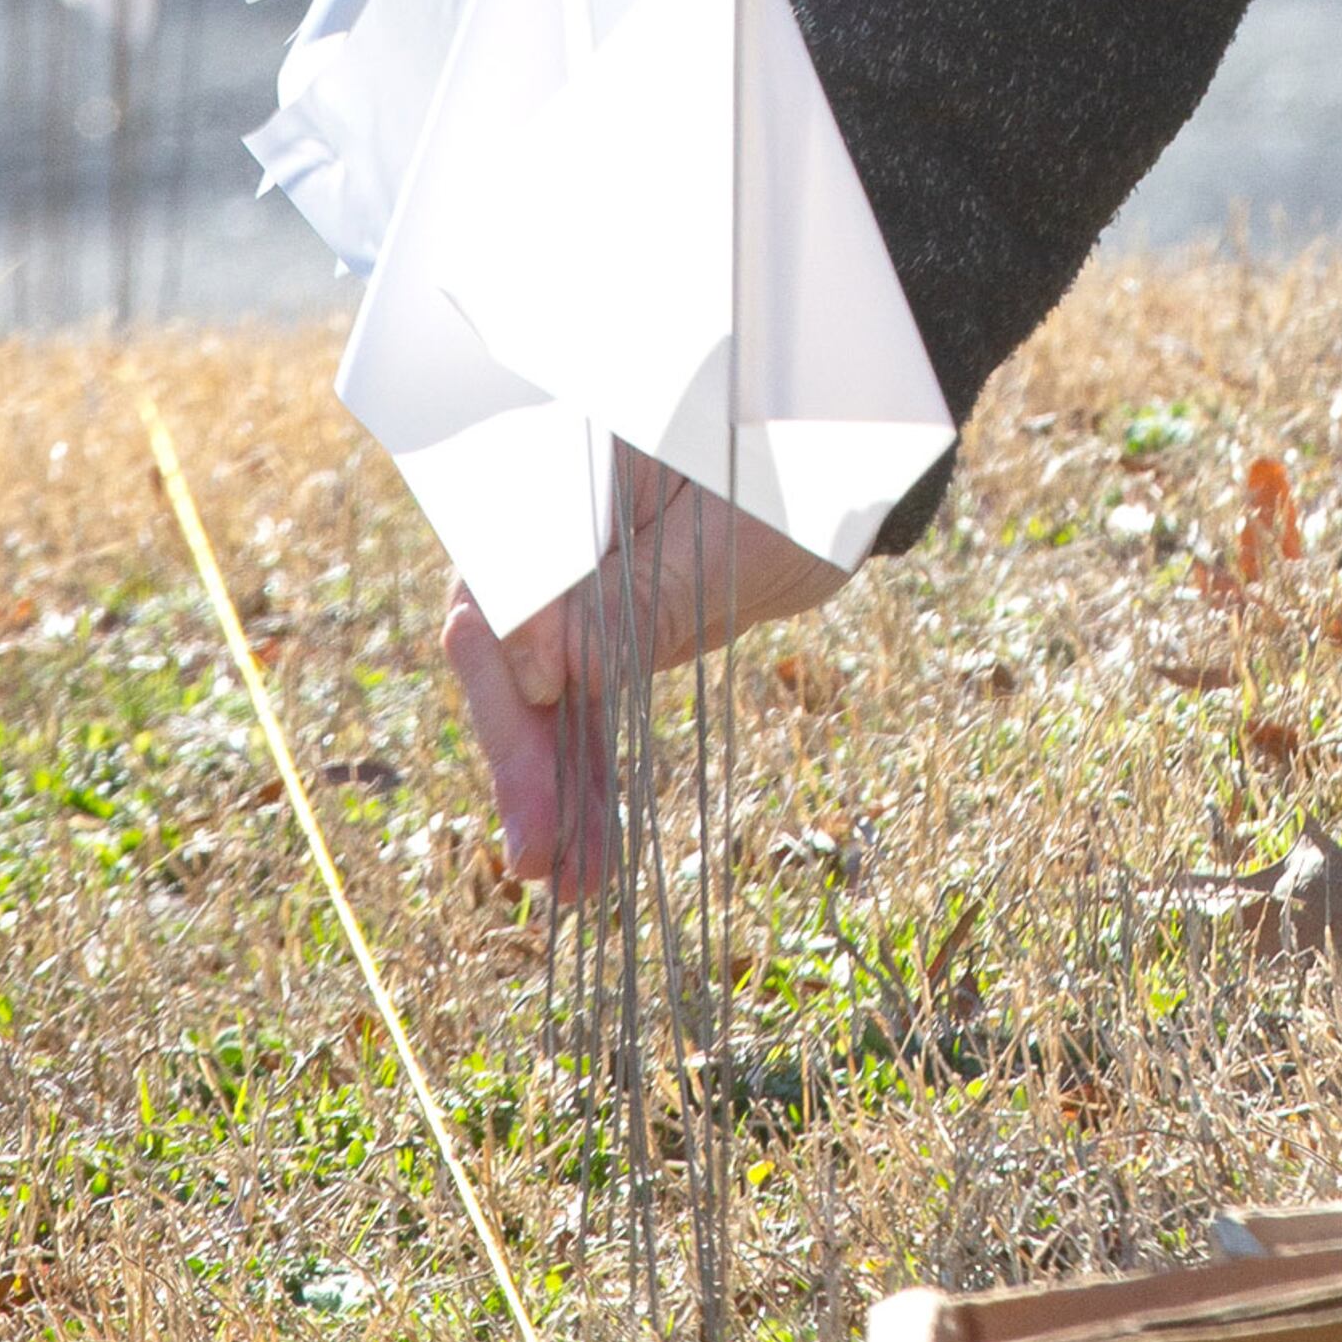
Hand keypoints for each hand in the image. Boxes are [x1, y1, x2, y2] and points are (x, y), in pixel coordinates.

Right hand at [441, 462, 844, 887]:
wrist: (842, 479)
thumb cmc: (795, 482)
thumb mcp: (724, 539)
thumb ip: (633, 597)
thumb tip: (536, 674)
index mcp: (566, 460)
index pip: (503, 554)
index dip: (510, 630)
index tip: (542, 693)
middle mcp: (545, 519)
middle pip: (499, 636)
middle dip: (518, 744)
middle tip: (534, 846)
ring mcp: (566, 582)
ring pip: (531, 691)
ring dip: (547, 787)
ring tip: (564, 880)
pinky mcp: (595, 631)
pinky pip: (574, 708)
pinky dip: (581, 777)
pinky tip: (587, 854)